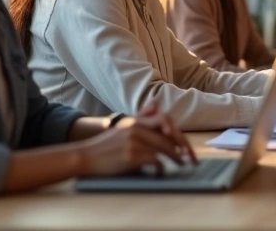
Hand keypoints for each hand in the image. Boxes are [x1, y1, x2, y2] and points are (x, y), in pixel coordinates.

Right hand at [79, 102, 193, 175]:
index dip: (178, 133)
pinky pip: (154, 160)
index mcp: (136, 121)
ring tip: (181, 164)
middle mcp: (136, 128)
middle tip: (191, 157)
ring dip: (175, 157)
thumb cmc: (106, 145)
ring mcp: (133, 142)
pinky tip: (161, 171)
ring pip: (164, 148)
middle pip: (168, 135)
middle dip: (183, 147)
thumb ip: (142, 117)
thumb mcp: (124, 127)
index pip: (165, 121)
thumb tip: (156, 103)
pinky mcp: (131, 155)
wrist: (85, 157)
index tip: (186, 144)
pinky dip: (161, 167)